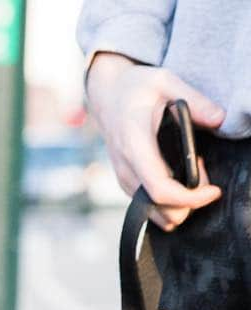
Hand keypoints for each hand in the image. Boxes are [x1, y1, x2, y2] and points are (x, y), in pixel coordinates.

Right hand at [86, 53, 223, 229]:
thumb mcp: (166, 82)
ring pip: (154, 213)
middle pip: (159, 209)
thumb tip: (219, 119)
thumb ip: (195, 101)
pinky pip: (149, 205)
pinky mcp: (126, 183)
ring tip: (193, 170)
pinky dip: (170, 200)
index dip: (189, 198)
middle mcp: (126, 169)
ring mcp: (123, 179)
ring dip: (180, 202)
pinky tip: (180, 175)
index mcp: (134, 145)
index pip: (159, 189)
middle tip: (204, 171)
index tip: (213, 191)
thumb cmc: (135, 88)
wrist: (106, 96)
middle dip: (189, 201)